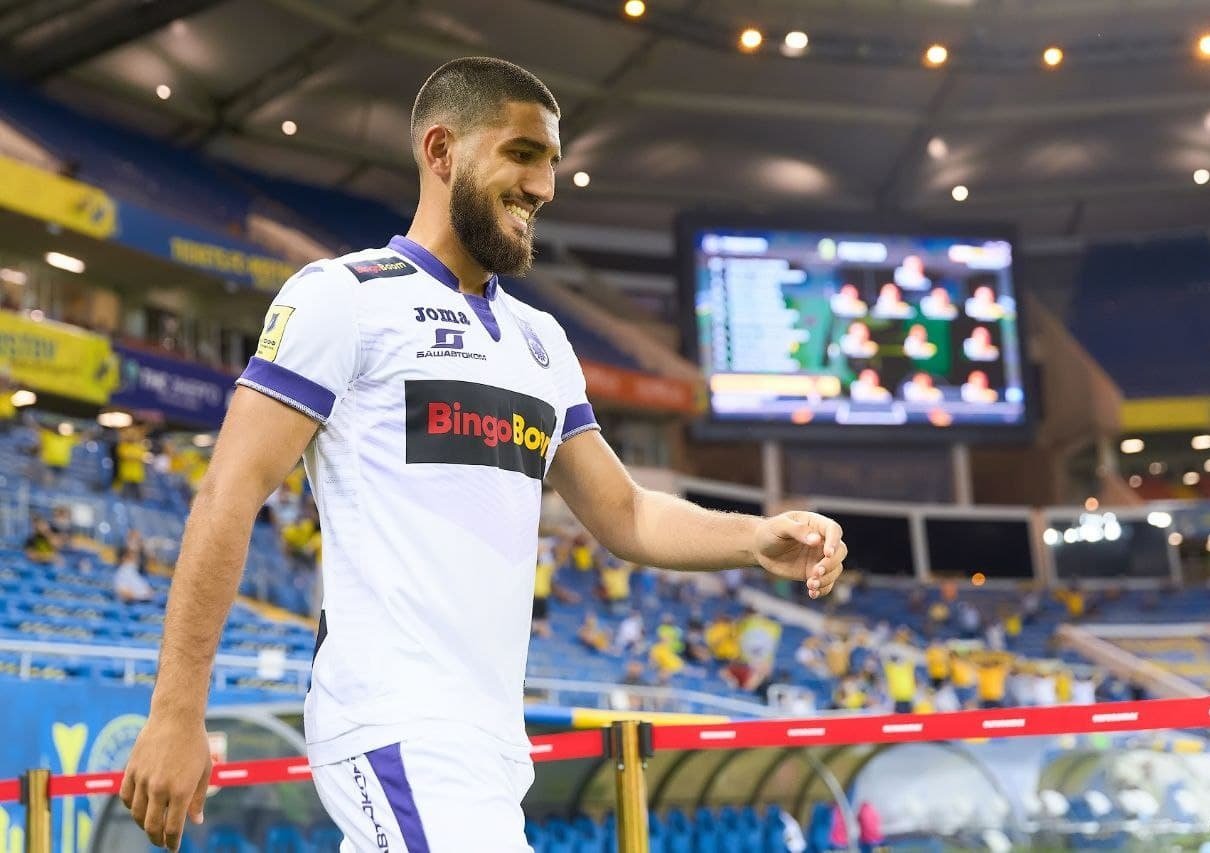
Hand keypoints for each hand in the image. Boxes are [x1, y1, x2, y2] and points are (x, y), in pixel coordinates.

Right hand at [119, 714, 210, 850]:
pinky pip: (126, 797)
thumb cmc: (196, 743)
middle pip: (152, 826)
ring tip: (151, 826)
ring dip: (144, 825)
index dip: (172, 842)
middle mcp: (159, 788)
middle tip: (161, 843)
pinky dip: (131, 807)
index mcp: (180, 790)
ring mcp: (143, 779)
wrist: (176, 717)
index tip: (173, 848)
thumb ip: (198, 799)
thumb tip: (196, 822)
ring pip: (137, 814)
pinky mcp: (131, 770)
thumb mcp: (205, 771)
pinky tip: (139, 808)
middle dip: (157, 839)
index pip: (172, 828)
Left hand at [753, 511, 846, 598]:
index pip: (833, 530)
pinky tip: (812, 593)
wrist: (760, 548)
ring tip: (810, 584)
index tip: (828, 554)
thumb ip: (797, 530)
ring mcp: (819, 558)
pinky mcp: (813, 572)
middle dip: (831, 564)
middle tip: (816, 572)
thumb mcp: (779, 526)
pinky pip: (826, 583)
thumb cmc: (769, 532)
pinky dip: (823, 589)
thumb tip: (816, 540)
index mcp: (816, 524)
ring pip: (835, 569)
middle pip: (840, 551)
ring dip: (827, 579)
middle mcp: (822, 541)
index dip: (834, 542)